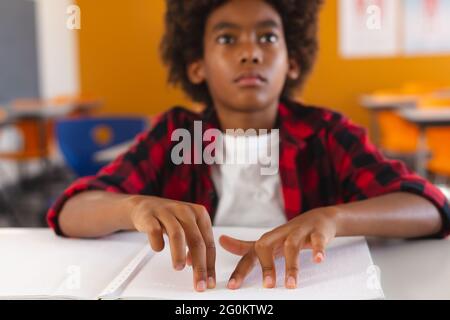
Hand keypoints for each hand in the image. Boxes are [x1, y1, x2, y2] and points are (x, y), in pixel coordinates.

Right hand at [129, 196, 215, 291]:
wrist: (146, 206)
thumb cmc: (171, 219)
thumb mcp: (188, 228)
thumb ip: (195, 244)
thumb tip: (197, 264)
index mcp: (200, 214)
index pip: (209, 243)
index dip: (210, 264)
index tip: (209, 280)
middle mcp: (185, 211)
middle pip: (197, 241)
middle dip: (200, 266)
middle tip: (199, 282)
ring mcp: (167, 212)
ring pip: (177, 234)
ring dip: (179, 254)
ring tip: (179, 267)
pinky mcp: (150, 216)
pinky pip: (155, 231)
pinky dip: (158, 243)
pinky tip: (159, 248)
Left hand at [219, 208, 337, 289]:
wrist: (318, 218)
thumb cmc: (289, 234)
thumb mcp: (267, 241)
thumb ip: (245, 246)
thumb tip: (221, 241)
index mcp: (267, 240)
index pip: (249, 255)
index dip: (240, 271)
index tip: (233, 287)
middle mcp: (280, 234)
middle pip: (265, 245)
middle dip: (266, 265)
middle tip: (268, 286)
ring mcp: (298, 232)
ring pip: (291, 245)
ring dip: (292, 266)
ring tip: (291, 285)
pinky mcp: (317, 232)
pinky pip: (317, 240)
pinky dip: (317, 250)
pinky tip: (318, 260)